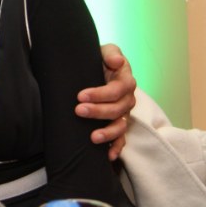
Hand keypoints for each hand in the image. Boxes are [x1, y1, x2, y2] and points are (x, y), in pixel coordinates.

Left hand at [75, 43, 136, 160]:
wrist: (94, 69)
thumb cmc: (99, 59)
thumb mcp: (104, 51)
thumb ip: (111, 53)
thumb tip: (116, 61)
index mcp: (125, 79)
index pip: (118, 89)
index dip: (100, 94)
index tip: (80, 95)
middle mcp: (127, 98)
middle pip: (118, 109)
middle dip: (98, 111)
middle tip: (78, 110)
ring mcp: (123, 112)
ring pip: (121, 126)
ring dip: (108, 133)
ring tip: (92, 137)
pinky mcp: (117, 123)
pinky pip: (121, 138)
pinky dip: (117, 147)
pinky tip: (108, 156)